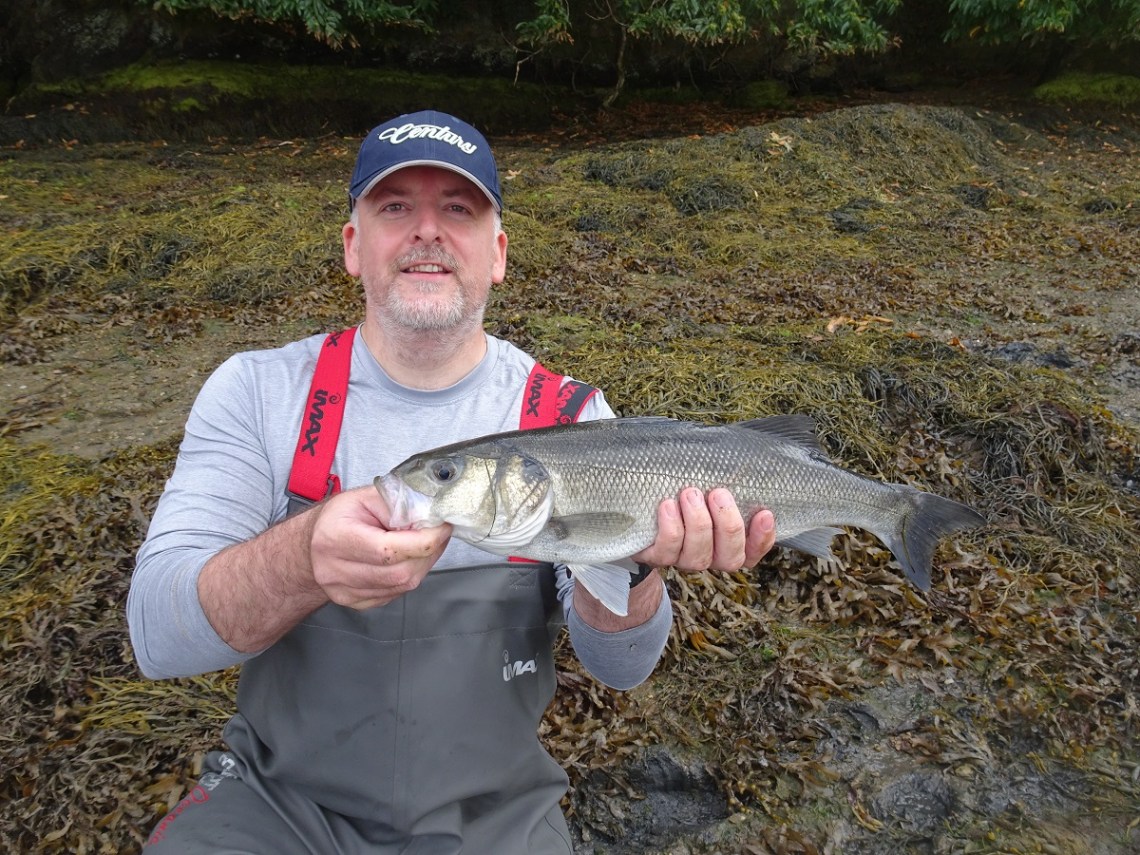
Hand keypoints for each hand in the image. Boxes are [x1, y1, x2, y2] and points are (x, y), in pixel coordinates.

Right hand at [309, 485, 451, 609]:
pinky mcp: (355, 602)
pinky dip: (409, 576)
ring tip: (422, 544)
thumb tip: (430, 516)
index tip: (442, 527)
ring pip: (401, 586)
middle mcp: (335, 570)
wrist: (312, 543)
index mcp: (336, 538)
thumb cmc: (340, 517)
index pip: (389, 550)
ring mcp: (344, 591)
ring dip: (422, 565)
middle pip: (400, 572)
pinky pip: (395, 594)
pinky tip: (406, 560)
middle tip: (437, 534)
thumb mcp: (366, 497)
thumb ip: (399, 504)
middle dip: (429, 553)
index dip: (425, 540)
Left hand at [631, 487, 774, 572]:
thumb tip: (743, 457)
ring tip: (690, 493)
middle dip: (728, 524)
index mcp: (729, 544)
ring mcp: (683, 560)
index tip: (764, 513)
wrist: (643, 506)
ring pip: (699, 556)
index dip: (762, 537)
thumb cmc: (685, 490)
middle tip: (718, 494)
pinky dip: (670, 527)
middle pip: (730, 558)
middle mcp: (710, 557)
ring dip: (698, 523)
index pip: (754, 551)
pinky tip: (668, 505)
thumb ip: (725, 482)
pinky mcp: (657, 556)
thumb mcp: (709, 485)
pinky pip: (667, 551)